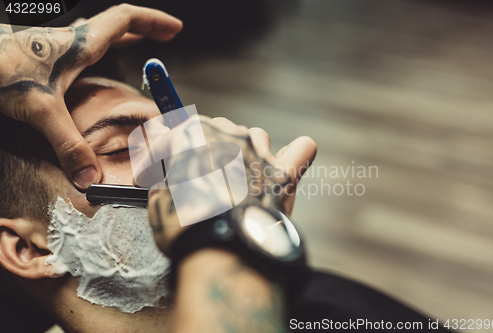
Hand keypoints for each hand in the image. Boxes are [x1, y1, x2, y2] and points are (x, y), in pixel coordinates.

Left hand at [0, 4, 181, 189]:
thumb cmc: (0, 70)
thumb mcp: (40, 109)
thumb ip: (67, 144)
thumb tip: (90, 178)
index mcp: (80, 44)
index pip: (125, 20)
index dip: (153, 22)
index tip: (175, 29)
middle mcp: (71, 39)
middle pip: (117, 24)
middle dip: (145, 28)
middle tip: (165, 35)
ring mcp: (55, 44)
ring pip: (98, 32)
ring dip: (122, 35)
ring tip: (137, 43)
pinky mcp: (43, 54)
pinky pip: (81, 45)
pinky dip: (99, 47)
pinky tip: (93, 62)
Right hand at [147, 116, 316, 254]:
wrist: (223, 251)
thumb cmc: (187, 229)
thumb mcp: (159, 206)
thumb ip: (162, 188)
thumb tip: (163, 188)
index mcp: (193, 135)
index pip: (173, 139)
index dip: (159, 158)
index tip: (152, 175)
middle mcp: (229, 136)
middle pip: (219, 130)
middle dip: (206, 150)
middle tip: (197, 177)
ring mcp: (259, 153)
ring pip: (256, 137)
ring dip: (245, 150)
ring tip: (237, 174)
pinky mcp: (283, 175)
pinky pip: (300, 151)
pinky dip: (294, 156)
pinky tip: (286, 165)